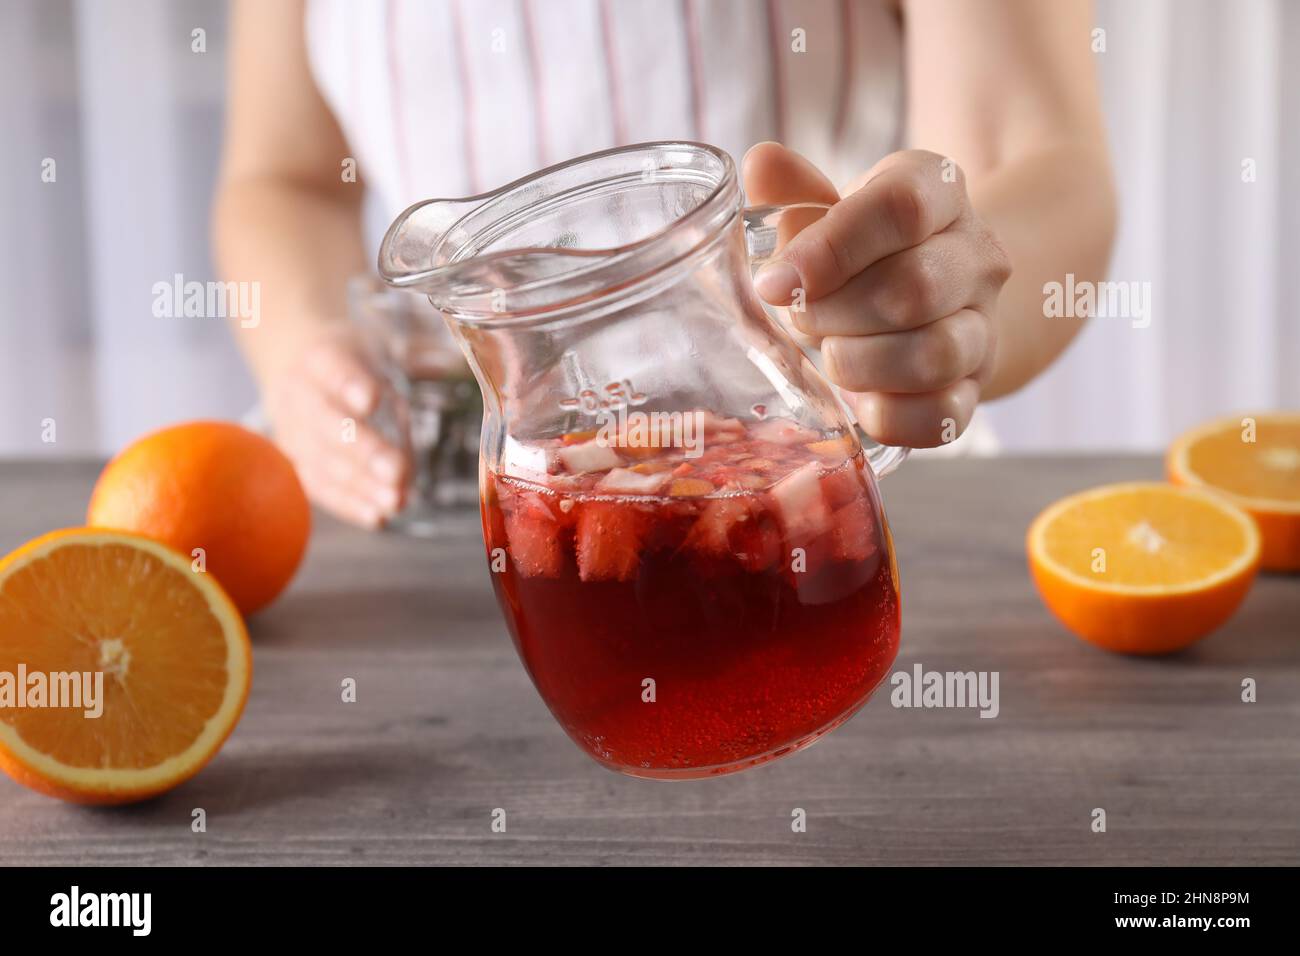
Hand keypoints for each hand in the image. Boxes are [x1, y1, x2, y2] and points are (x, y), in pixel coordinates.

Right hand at [261, 330, 409, 527]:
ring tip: (396, 501)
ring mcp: (290, 429)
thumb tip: (405, 471)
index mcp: (321, 358)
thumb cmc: (351, 370)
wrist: (299, 370)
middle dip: (363, 450)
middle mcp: (298, 394)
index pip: (333, 369)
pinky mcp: (293, 460)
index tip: (372, 400)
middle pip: (325, 423)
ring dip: (361, 485)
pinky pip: (318, 486)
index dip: (350, 385)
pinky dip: (349, 504)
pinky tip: (377, 517)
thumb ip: (392, 411)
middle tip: (396, 472)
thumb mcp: (374, 364)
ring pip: (322, 460)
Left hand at [744, 143, 1010, 447]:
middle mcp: (977, 256)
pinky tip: (855, 402)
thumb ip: (793, 195)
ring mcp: (984, 327)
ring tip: (828, 357)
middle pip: (913, 289)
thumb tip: (761, 163)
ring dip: (857, 365)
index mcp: (940, 191)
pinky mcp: (975, 391)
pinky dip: (886, 416)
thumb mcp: (830, 213)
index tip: (773, 284)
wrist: (934, 304)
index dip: (831, 249)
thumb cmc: (863, 256)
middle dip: (834, 315)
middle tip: (800, 320)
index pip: (900, 209)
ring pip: (932, 355)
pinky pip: (939, 416)